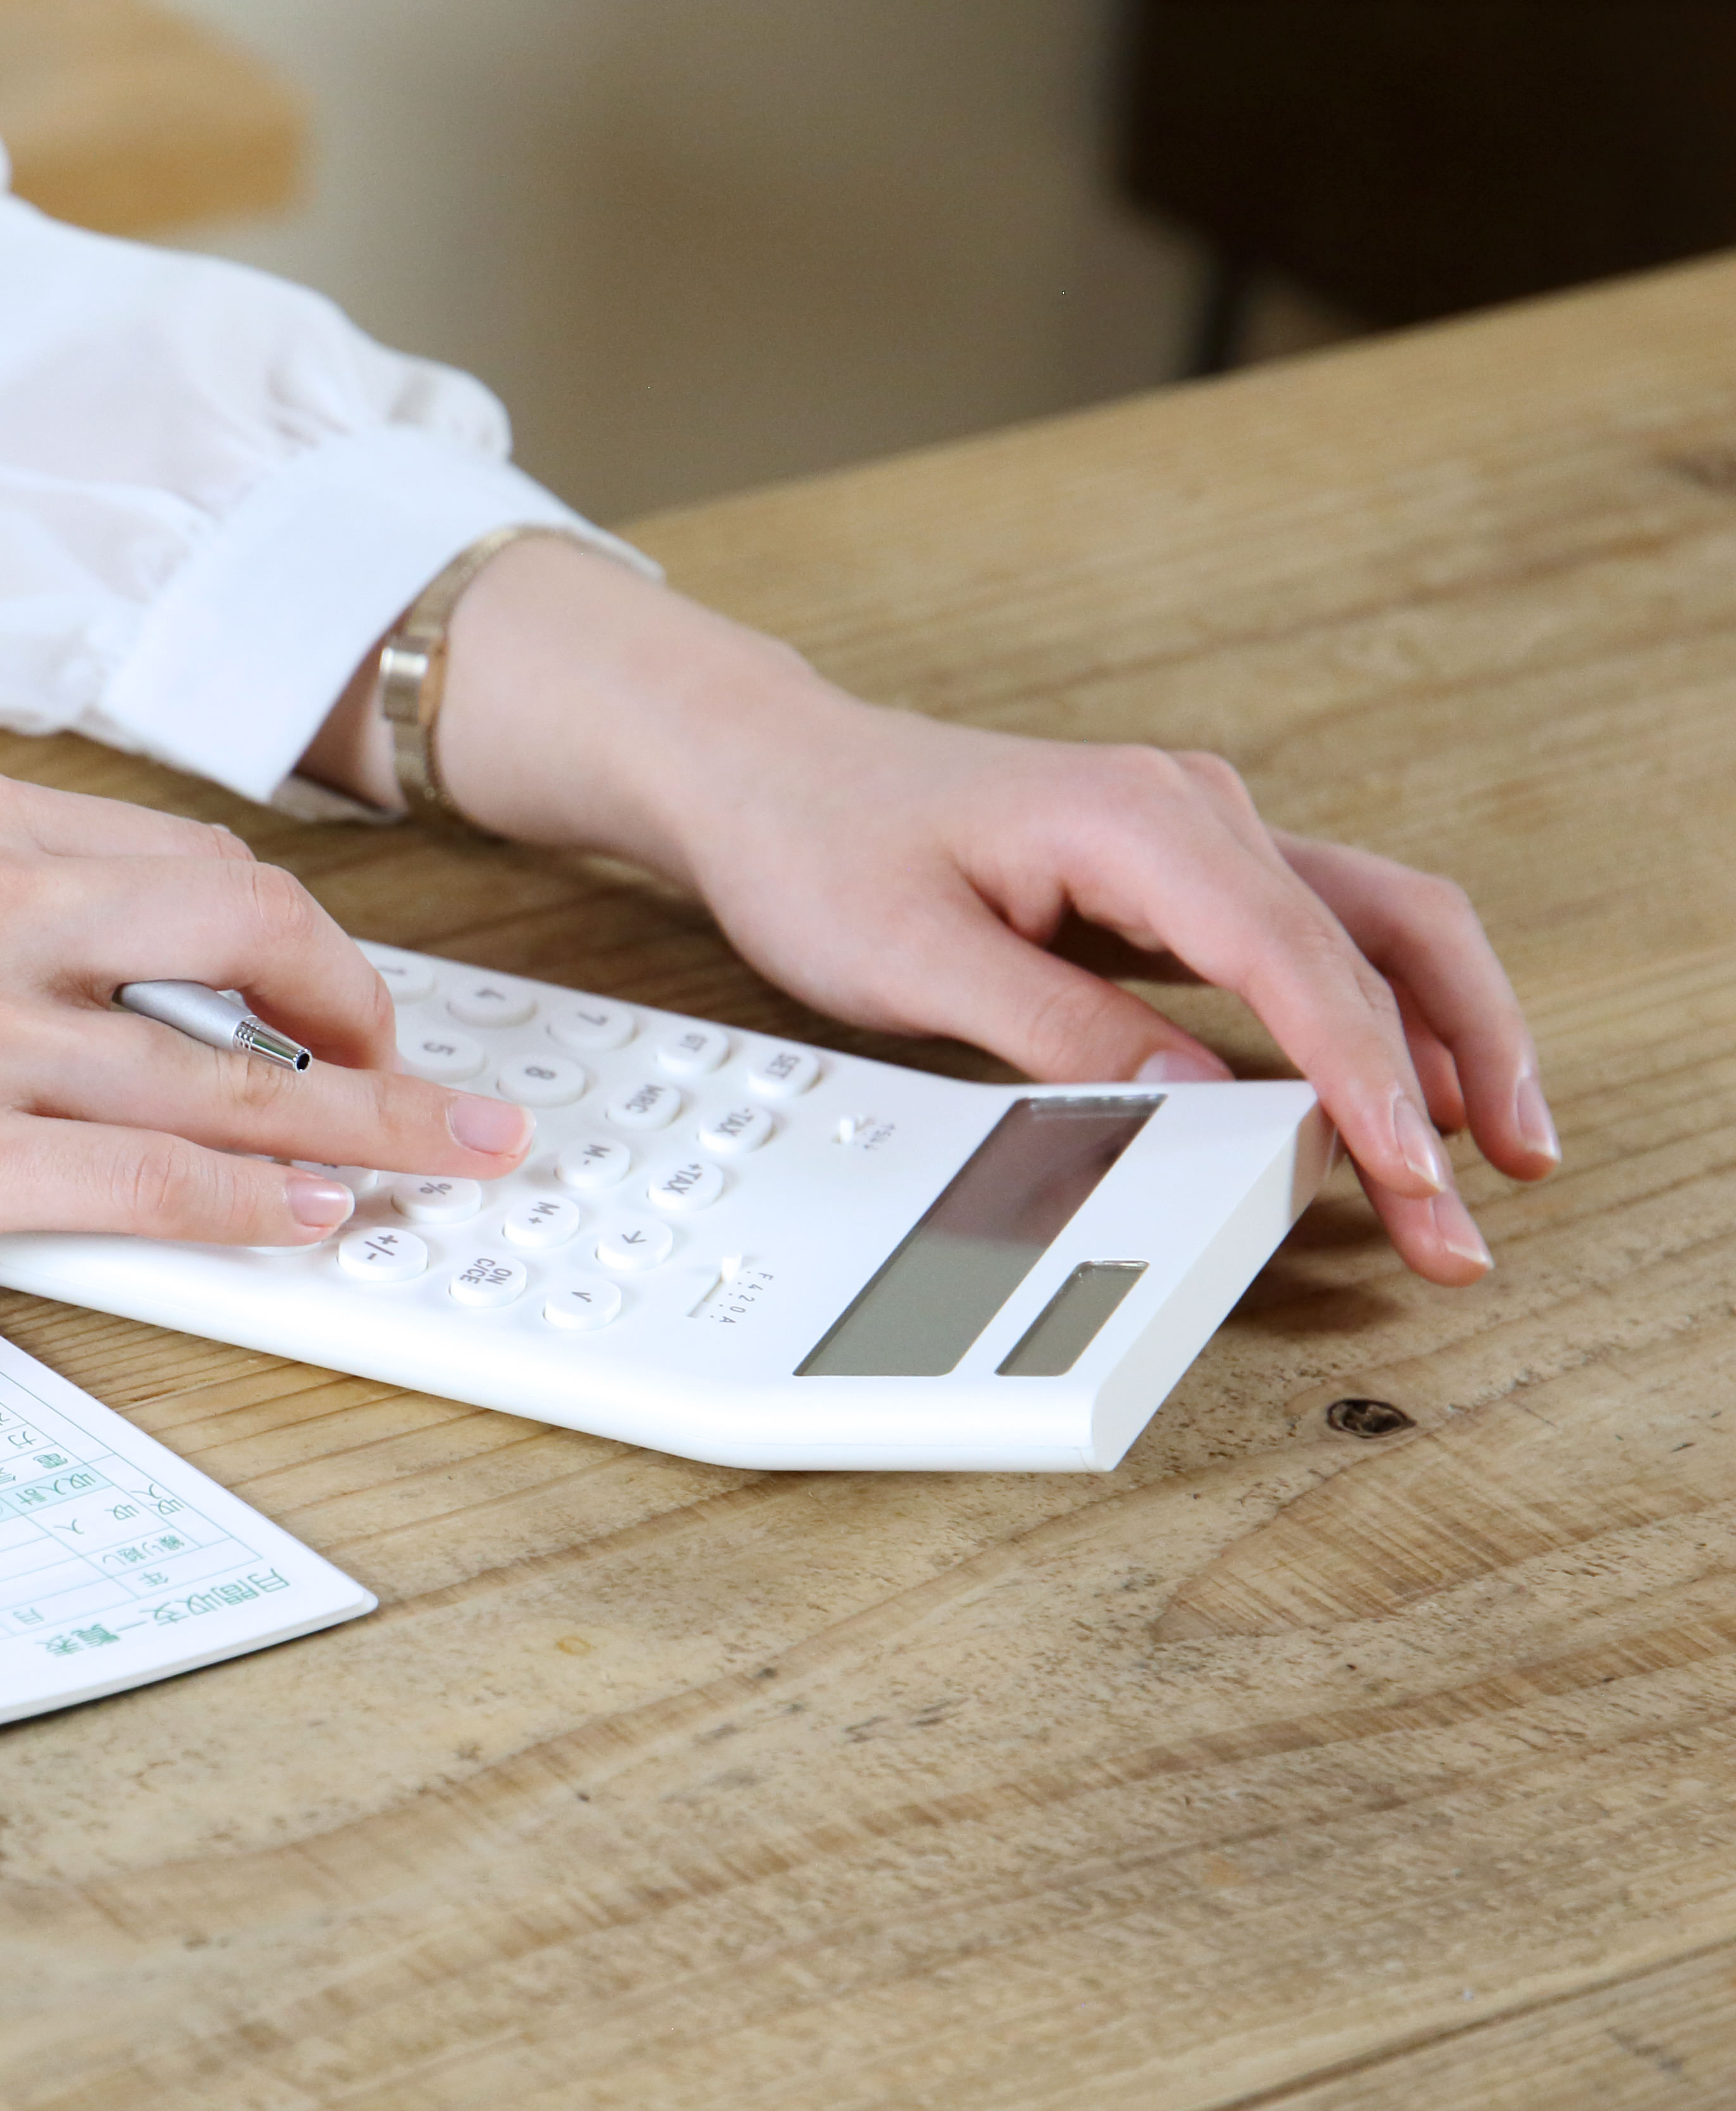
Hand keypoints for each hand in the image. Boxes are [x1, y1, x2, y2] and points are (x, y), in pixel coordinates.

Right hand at [0, 768, 534, 1295]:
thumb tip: (141, 988)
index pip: (192, 861)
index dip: (304, 940)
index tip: (351, 1005)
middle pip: (245, 931)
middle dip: (366, 1015)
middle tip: (430, 1082)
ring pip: (223, 1070)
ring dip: (364, 1126)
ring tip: (447, 1162)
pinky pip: (148, 1172)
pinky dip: (254, 1200)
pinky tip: (315, 1220)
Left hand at [306, 539, 1556, 1284]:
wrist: (764, 774)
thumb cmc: (817, 846)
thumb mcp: (913, 958)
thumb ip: (1058, 1030)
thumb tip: (1193, 1100)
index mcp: (1140, 821)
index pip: (1297, 962)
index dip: (1364, 1080)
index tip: (1407, 1174)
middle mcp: (1193, 815)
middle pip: (1384, 932)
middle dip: (1455, 1062)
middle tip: (1482, 1195)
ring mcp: (1196, 841)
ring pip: (1372, 929)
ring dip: (1441, 1037)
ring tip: (1487, 1154)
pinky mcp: (1178, 879)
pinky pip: (1313, 942)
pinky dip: (1376, 1016)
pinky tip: (1398, 1096)